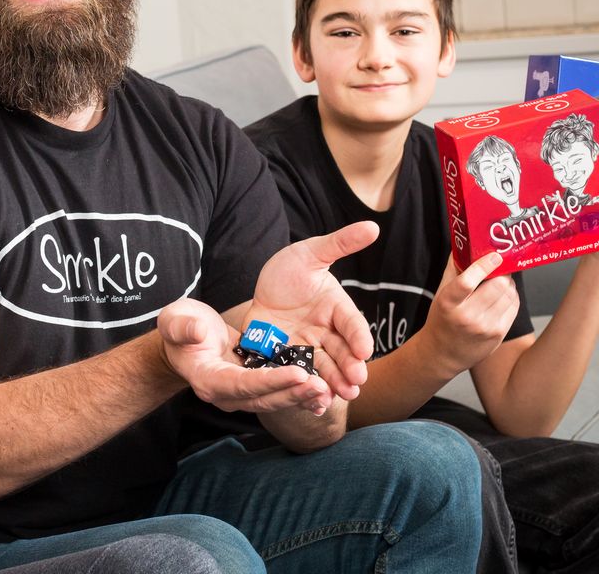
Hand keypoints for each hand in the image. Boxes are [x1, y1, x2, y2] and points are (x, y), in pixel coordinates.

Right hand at [158, 299, 331, 413]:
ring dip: (301, 396)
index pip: (242, 384)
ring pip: (275, 399)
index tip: (298, 373)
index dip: (270, 381)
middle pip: (263, 398)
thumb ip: (183, 327)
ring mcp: (242, 393)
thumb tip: (198, 331)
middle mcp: (227, 394)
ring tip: (329, 390)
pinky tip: (325, 391)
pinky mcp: (254, 386)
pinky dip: (300, 392)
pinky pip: (279, 391)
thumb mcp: (175, 320)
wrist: (186, 336)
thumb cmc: (179, 326)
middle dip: (293, 393)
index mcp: (208, 380)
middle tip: (322, 386)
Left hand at [246, 221, 379, 399]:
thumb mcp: (310, 253)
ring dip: (332, 384)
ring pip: (323, 368)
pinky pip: (297, 375)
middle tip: (357, 384)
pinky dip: (306, 391)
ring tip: (338, 398)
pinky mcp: (285, 358)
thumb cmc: (289, 270)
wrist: (259, 290)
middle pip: (342, 352)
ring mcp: (306, 347)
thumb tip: (373, 226)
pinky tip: (312, 405)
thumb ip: (339, 243)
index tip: (365, 350)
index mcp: (336, 308)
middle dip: (350, 368)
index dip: (359, 336)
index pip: (352, 323)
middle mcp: (326, 332)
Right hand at [422, 253, 519, 375]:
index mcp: (448, 303)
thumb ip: (454, 269)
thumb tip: (465, 242)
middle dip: (501, 274)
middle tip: (498, 270)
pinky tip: (501, 298)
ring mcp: (485, 327)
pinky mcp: (498, 334)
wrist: (442, 353)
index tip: (494, 256)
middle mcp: (467, 317)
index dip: (484, 266)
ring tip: (498, 284)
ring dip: (507, 285)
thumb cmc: (441, 318)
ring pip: (509, 294)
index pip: (467, 282)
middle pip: (498, 285)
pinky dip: (511, 297)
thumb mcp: (440, 293)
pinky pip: (514, 307)